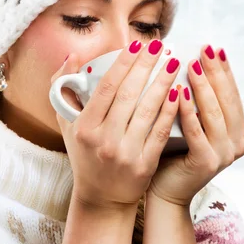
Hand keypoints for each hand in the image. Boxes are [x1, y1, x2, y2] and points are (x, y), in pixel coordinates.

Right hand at [50, 39, 180, 211]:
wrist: (101, 198)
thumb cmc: (84, 154)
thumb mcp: (67, 124)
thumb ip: (63, 88)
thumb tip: (73, 55)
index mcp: (84, 127)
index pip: (106, 88)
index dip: (123, 64)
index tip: (137, 44)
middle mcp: (103, 140)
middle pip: (129, 95)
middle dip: (146, 66)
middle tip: (160, 45)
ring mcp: (124, 154)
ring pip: (147, 111)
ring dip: (163, 83)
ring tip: (173, 63)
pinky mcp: (144, 165)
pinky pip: (159, 132)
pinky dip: (170, 112)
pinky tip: (179, 93)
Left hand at [146, 44, 243, 207]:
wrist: (164, 190)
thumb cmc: (172, 152)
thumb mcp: (189, 122)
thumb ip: (195, 100)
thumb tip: (187, 60)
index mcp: (237, 130)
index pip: (231, 93)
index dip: (223, 70)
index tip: (213, 48)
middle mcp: (238, 142)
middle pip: (226, 100)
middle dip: (215, 72)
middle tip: (206, 49)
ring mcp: (225, 154)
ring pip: (214, 113)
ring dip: (204, 87)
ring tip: (192, 64)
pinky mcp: (208, 163)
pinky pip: (197, 131)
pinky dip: (188, 110)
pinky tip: (179, 91)